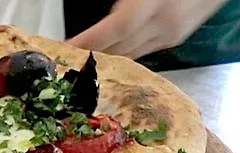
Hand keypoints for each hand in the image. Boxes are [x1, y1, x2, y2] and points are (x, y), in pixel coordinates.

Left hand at [67, 0, 227, 58]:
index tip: (64, 49)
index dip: (87, 42)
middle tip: (65, 58)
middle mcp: (164, 23)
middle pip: (118, 49)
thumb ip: (124, 3)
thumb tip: (105, 16)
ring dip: (103, 58)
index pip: (114, 31)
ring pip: (128, 55)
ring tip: (80, 59)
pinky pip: (140, 51)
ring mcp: (170, 34)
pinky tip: (106, 53)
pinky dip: (121, 53)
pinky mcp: (175, 38)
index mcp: (154, 4)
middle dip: (89, 55)